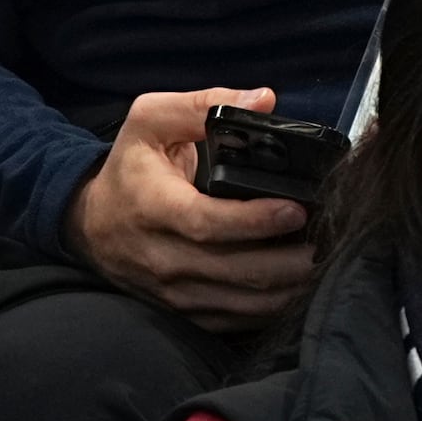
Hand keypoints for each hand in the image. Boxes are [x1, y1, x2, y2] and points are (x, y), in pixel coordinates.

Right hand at [67, 86, 319, 330]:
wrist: (91, 225)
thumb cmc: (130, 170)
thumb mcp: (150, 122)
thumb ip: (203, 105)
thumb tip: (264, 99)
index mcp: (154, 207)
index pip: (208, 222)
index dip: (256, 220)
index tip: (296, 209)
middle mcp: (164, 257)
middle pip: (239, 271)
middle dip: (292, 261)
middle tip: (330, 241)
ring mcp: (176, 293)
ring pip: (247, 302)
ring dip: (292, 287)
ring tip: (324, 262)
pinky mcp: (188, 315)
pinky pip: (241, 321)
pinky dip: (276, 307)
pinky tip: (300, 286)